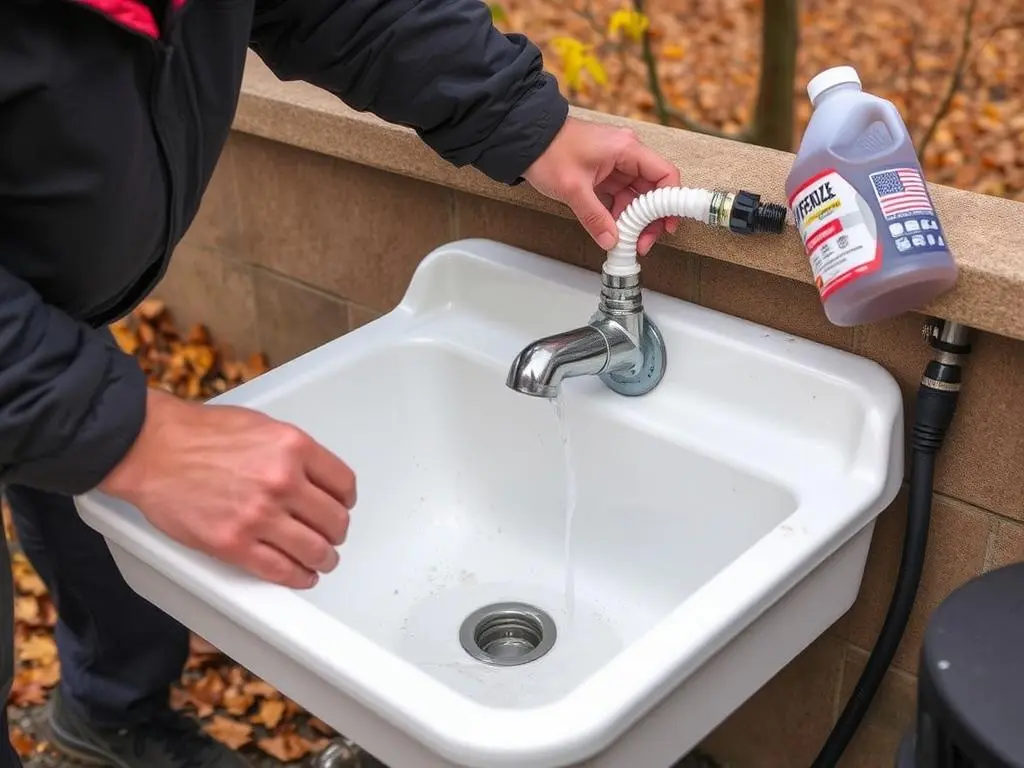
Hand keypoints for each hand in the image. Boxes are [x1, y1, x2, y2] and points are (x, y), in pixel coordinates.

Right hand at [100, 389, 355, 589]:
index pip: (343, 484)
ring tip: (321, 560)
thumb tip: (314, 477)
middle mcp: (282, 481)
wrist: (151, 448)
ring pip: (314, 550)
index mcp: (294, 447)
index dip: (345, 501)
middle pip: (334, 520)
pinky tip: (300, 575)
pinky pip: (280, 570)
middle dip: (336, 532)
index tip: (341, 507)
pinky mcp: (234, 544)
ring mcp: (259, 515)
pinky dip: (297, 577)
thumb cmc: (198, 434)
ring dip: (323, 559)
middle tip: (331, 536)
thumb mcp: (262, 427)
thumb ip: (292, 453)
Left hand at [523, 117, 680, 255]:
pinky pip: (622, 196)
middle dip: (651, 218)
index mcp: (627, 149)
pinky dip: (621, 214)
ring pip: (638, 196)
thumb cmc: (549, 152)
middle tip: (643, 243)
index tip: (666, 226)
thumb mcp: (573, 189)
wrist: (526, 138)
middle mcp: (627, 154)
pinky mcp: (605, 172)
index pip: (665, 174)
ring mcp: (617, 163)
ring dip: (636, 220)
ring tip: (629, 242)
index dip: (670, 202)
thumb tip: (612, 242)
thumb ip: (595, 217)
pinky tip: (616, 231)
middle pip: (653, 189)